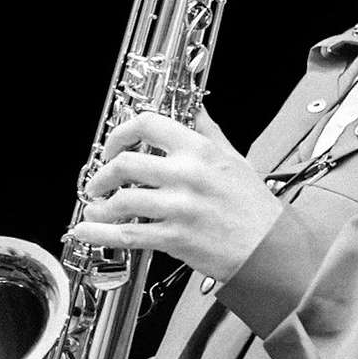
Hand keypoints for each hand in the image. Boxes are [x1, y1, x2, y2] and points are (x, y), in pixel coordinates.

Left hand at [71, 108, 281, 281]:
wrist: (270, 249)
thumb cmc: (255, 208)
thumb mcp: (235, 158)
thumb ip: (208, 131)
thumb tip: (194, 109)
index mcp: (200, 150)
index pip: (147, 124)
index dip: (120, 133)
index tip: (112, 146)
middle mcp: (187, 175)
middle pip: (124, 163)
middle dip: (101, 174)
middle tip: (97, 182)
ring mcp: (179, 207)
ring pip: (121, 200)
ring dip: (99, 205)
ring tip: (96, 208)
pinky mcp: (175, 238)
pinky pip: (127, 234)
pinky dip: (100, 232)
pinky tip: (87, 230)